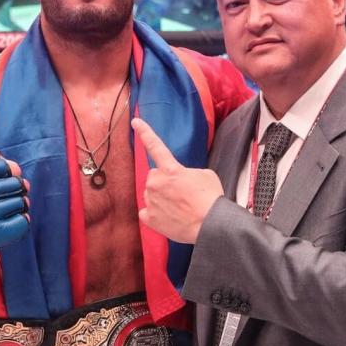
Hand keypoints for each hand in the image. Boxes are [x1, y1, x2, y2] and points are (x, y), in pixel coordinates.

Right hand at [0, 152, 29, 270]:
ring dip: (18, 205)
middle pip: (16, 183)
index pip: (3, 165)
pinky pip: (22, 221)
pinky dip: (20, 221)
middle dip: (15, 189)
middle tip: (4, 195)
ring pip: (21, 202)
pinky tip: (10, 220)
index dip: (6, 172)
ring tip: (4, 209)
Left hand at [133, 118, 222, 243]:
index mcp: (171, 169)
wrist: (210, 224)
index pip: (156, 146)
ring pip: (150, 194)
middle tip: (180, 192)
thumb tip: (181, 179)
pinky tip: (169, 217)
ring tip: (178, 207)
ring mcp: (151, 200)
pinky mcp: (150, 217)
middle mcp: (157, 182)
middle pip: (154, 176)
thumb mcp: (205, 175)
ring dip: (160, 197)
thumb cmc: (211, 198)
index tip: (135, 121)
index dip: (145, 132)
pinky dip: (155, 214)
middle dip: (163, 181)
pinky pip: (147, 212)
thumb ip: (187, 172)